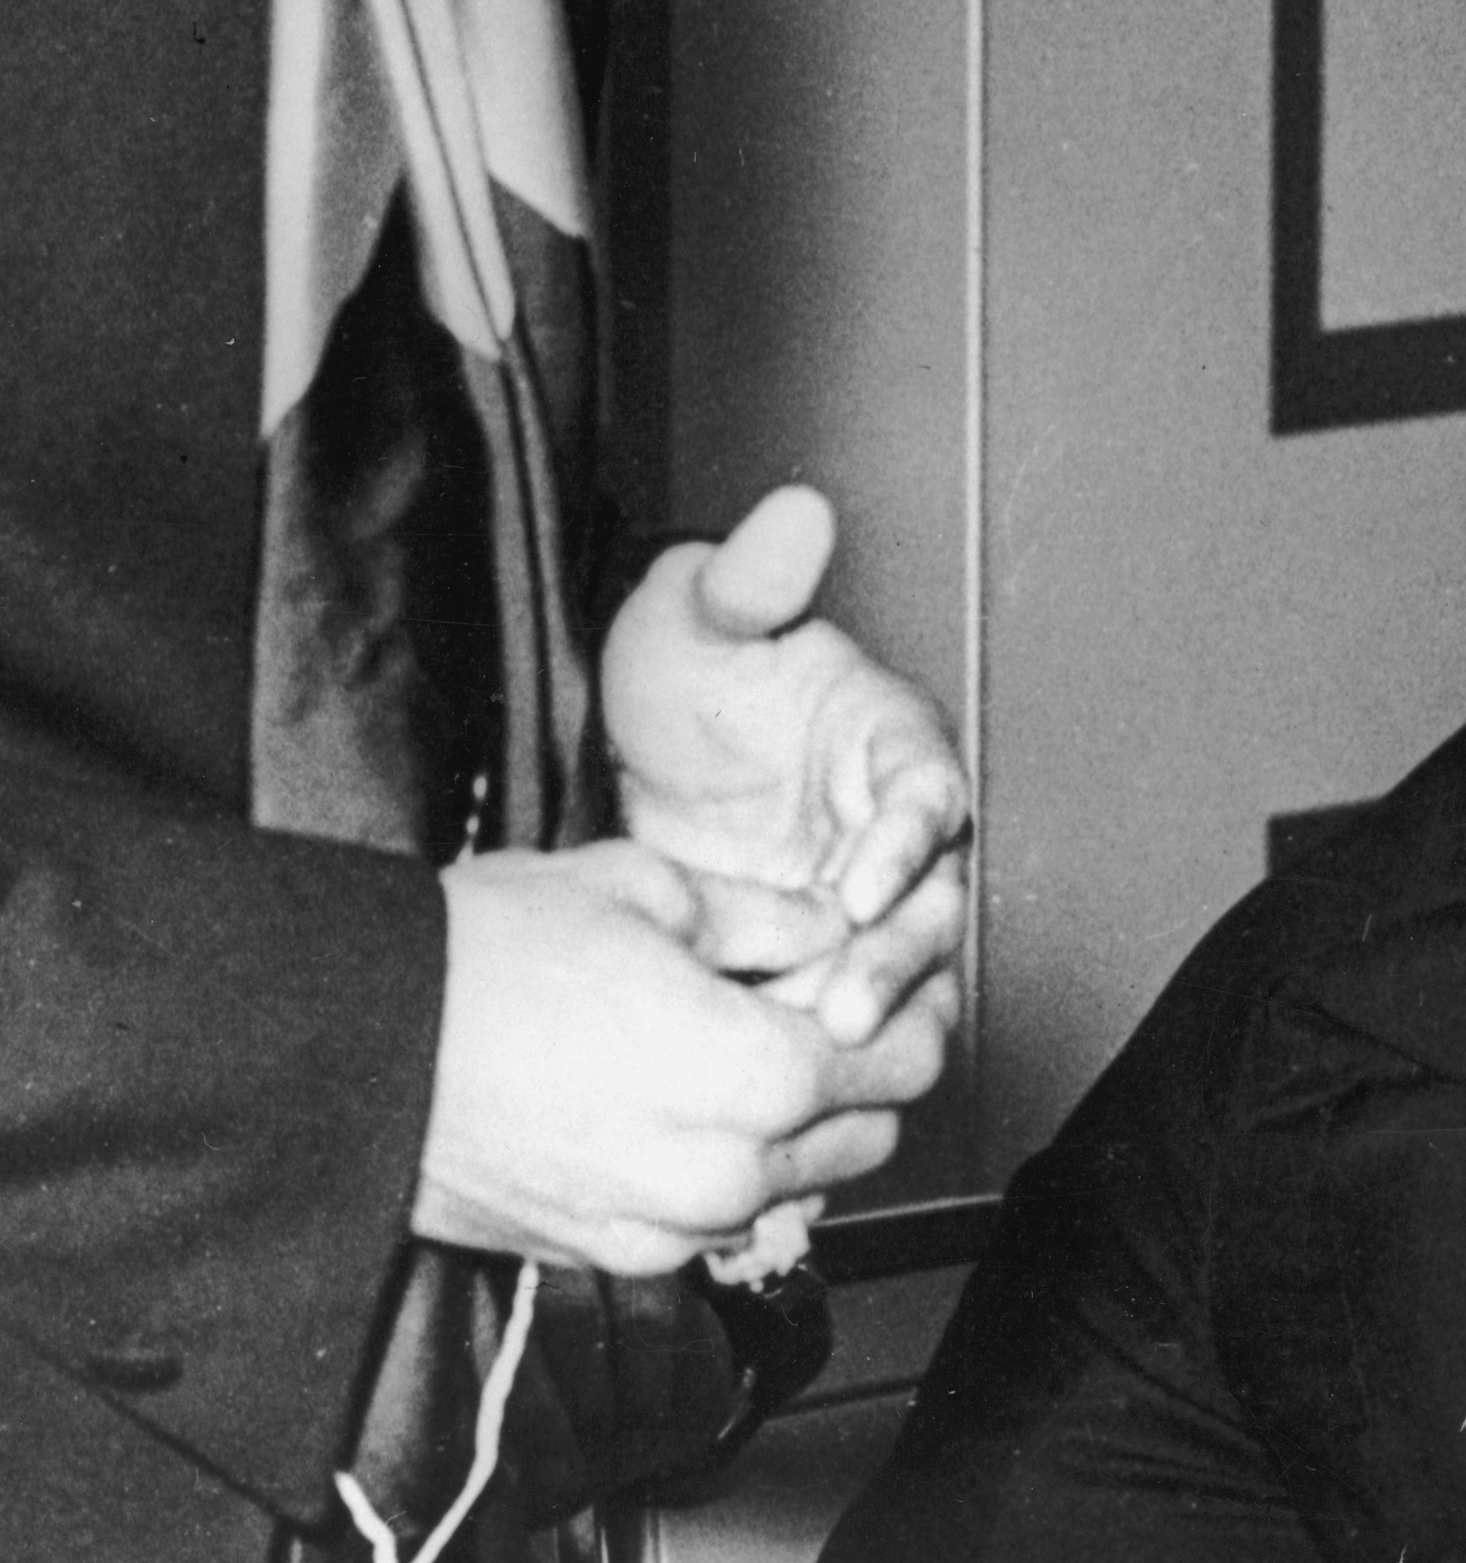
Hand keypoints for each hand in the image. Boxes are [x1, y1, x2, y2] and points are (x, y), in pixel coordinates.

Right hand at [412, 840, 947, 1274]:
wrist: (361, 1045)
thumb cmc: (487, 952)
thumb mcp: (641, 888)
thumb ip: (764, 916)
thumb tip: (831, 926)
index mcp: (758, 1073)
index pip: (902, 1060)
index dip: (918, 1007)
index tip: (903, 975)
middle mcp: (732, 1172)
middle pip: (866, 1133)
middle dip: (862, 1065)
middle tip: (819, 995)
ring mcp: (674, 1227)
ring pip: (794, 1182)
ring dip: (793, 1121)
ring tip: (729, 1035)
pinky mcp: (619, 1254)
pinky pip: (715, 1215)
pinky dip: (722, 1161)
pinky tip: (665, 1089)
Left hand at [601, 485, 969, 1046]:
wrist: (631, 760)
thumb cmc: (687, 673)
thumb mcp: (693, 613)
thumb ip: (749, 575)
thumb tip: (799, 510)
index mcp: (890, 739)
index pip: (929, 793)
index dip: (904, 843)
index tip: (858, 887)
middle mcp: (899, 827)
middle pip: (934, 904)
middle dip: (893, 961)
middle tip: (838, 1005)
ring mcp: (872, 901)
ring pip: (909, 972)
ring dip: (870, 1012)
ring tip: (809, 1048)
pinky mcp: (832, 960)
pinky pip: (855, 1008)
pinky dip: (822, 1034)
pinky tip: (775, 1056)